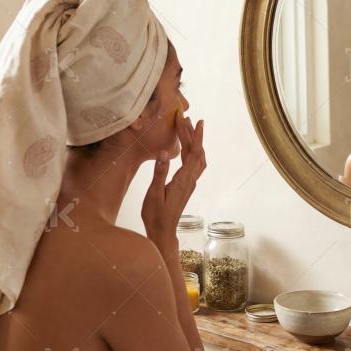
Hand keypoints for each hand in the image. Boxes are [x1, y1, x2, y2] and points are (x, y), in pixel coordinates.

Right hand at [141, 111, 205, 249]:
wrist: (163, 233)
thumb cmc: (156, 215)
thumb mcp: (154, 194)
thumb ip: (159, 173)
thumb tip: (163, 153)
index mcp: (183, 180)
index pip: (193, 153)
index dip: (195, 136)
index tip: (196, 122)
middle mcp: (190, 180)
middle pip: (196, 153)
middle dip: (192, 134)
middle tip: (185, 118)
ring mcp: (189, 183)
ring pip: (196, 158)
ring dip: (192, 142)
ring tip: (185, 128)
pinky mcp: (185, 186)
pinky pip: (192, 164)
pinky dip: (190, 151)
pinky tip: (183, 148)